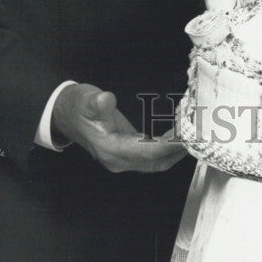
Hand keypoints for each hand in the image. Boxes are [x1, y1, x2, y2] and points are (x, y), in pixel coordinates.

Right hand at [52, 82, 185, 173]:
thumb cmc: (77, 105)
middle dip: (178, 151)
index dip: (168, 145)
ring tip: (192, 134)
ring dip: (174, 151)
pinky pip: (151, 156)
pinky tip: (176, 136)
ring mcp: (121, 159)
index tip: (187, 136)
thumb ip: (96, 102)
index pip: (146, 152)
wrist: (64, 113)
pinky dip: (166, 148)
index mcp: (110, 149)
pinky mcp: (125, 153)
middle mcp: (117, 160)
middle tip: (198, 135)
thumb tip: (106, 100)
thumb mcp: (85, 99)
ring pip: (155, 162)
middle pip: (155, 162)